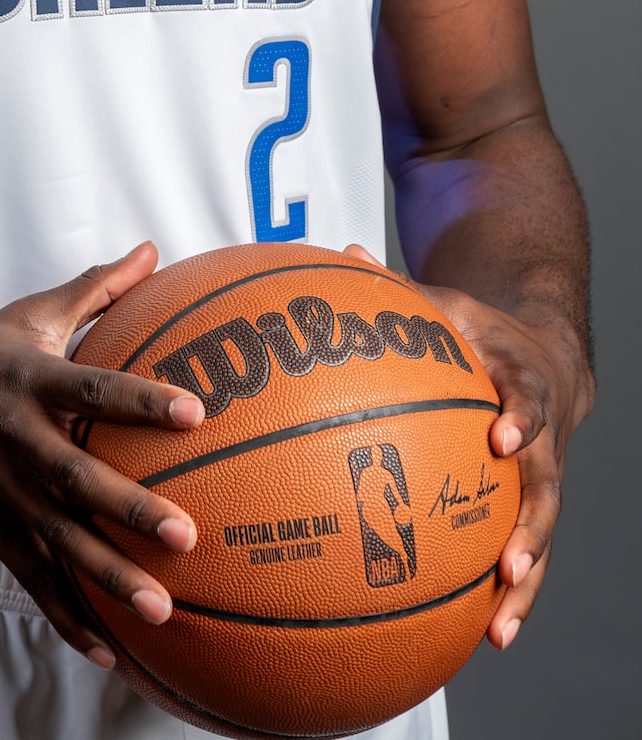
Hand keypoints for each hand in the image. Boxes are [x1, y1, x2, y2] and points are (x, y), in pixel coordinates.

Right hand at [0, 242, 204, 668]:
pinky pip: (31, 580)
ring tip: (162, 607)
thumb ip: (95, 289)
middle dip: (130, 508)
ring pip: (57, 540)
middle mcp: (13, 437)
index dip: (141, 399)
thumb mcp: (28, 316)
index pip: (94, 387)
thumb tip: (151, 250)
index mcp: (28, 380)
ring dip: (108, 577)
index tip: (194, 412)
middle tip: (186, 533)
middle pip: (77, 476)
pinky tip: (110, 650)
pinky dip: (68, 617)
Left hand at [342, 244, 593, 650]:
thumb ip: (399, 289)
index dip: (520, 416)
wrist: (546, 358)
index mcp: (522, 382)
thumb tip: (341, 253)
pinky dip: (508, 595)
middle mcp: (542, 438)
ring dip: (526, 585)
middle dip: (531, 531)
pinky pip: (523, 553)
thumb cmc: (480, 332)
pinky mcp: (529, 508)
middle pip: (547, 489)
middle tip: (508, 565)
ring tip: (499, 630)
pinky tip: (481, 634)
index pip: (528, 396)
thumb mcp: (447, 302)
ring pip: (542, 538)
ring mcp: (541, 479)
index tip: (502, 438)